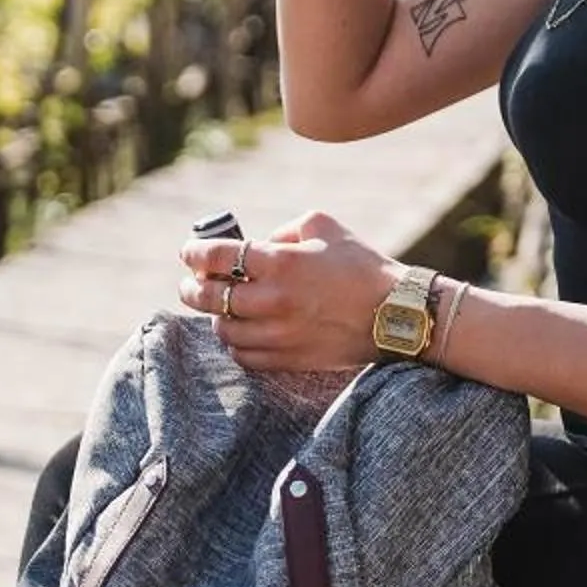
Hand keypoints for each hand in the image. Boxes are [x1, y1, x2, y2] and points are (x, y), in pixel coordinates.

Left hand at [177, 209, 398, 371]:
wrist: (397, 313)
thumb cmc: (362, 264)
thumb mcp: (324, 226)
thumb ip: (284, 230)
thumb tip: (261, 243)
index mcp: (280, 262)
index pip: (216, 257)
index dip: (194, 253)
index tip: (189, 253)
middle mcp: (273, 300)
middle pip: (210, 297)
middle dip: (193, 288)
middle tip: (192, 284)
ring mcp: (279, 334)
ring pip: (224, 330)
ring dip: (215, 317)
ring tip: (220, 309)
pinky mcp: (289, 359)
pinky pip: (244, 357)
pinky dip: (235, 343)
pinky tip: (240, 332)